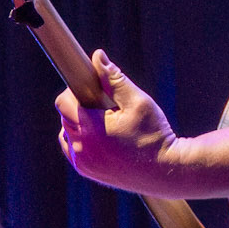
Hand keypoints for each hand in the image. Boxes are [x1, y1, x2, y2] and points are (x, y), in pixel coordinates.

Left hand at [56, 50, 178, 193]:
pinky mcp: (87, 171)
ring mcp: (83, 162)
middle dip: (79, 107)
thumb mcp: (138, 101)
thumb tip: (98, 57)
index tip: (93, 90)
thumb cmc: (154, 134)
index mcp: (90, 128)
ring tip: (104, 122)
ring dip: (79, 124)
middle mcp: (81, 147)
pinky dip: (81, 140)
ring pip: (67, 133)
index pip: (63, 102)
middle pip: (65, 117)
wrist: (165, 170)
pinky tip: (100, 137)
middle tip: (104, 106)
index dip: (76, 91)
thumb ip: (115, 79)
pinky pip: (73, 150)